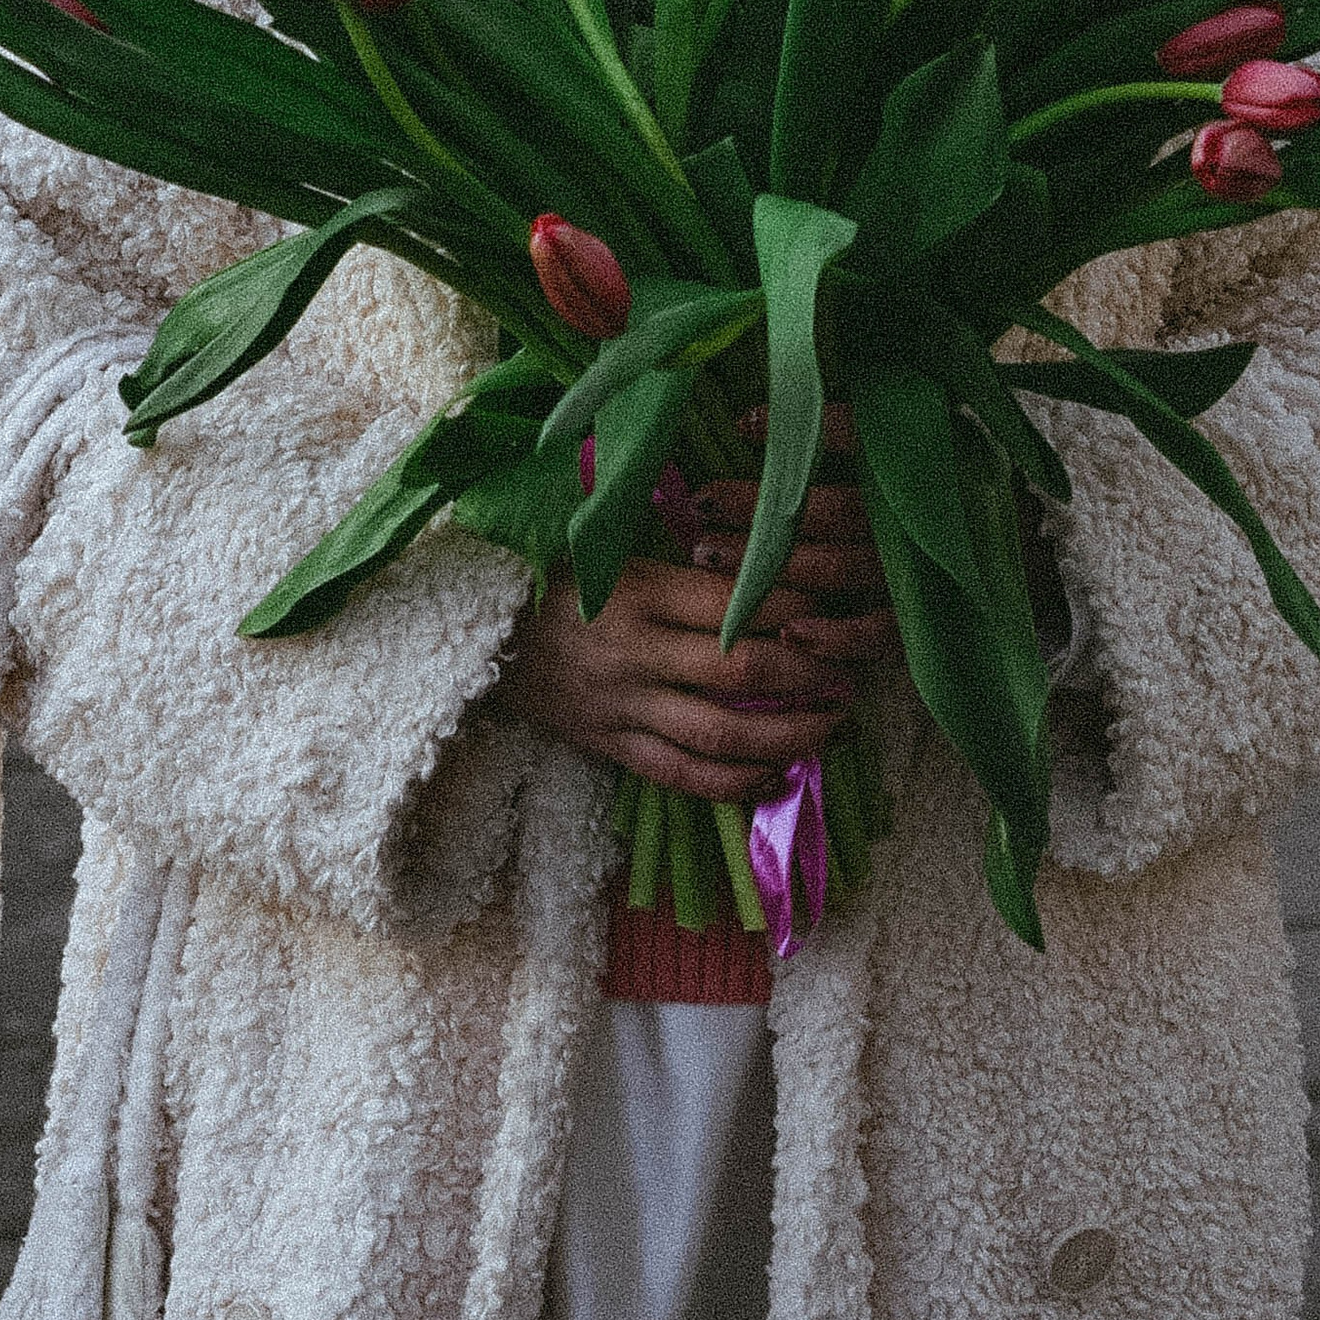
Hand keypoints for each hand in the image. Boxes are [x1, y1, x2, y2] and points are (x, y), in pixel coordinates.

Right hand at [491, 409, 899, 800]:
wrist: (470, 633)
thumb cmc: (545, 575)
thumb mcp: (603, 545)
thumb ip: (671, 550)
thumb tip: (748, 536)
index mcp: (636, 591)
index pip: (732, 602)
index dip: (791, 608)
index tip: (830, 608)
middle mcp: (634, 653)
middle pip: (738, 674)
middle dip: (806, 679)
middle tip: (849, 679)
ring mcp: (621, 706)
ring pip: (718, 737)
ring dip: (786, 738)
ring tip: (832, 730)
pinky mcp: (608, 745)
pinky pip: (679, 775)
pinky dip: (732, 783)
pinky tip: (772, 775)